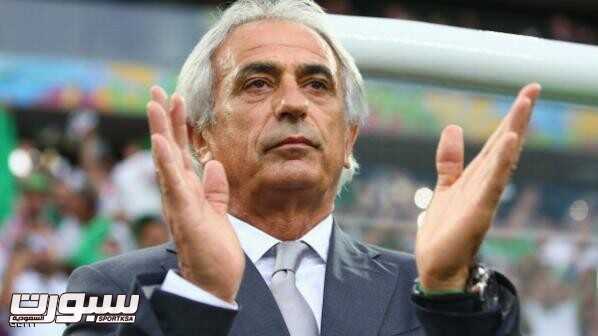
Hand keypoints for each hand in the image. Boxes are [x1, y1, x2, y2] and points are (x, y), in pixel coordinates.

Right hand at [147, 86, 243, 302]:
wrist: (214, 281)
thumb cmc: (212, 250)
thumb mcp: (217, 212)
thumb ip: (214, 189)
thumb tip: (213, 163)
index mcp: (187, 191)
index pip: (179, 152)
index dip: (177, 125)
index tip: (177, 99)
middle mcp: (177, 193)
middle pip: (168, 150)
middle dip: (164, 119)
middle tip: (157, 90)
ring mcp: (178, 203)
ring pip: (166, 161)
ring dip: (161, 131)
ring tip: (156, 103)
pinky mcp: (184, 215)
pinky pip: (173, 185)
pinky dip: (166, 162)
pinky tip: (161, 141)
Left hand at [415, 83, 541, 291]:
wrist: (436, 265)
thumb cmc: (444, 229)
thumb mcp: (444, 185)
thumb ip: (450, 159)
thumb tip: (453, 126)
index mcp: (477, 177)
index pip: (497, 142)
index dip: (509, 118)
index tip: (525, 93)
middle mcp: (485, 184)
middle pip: (504, 146)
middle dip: (518, 118)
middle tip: (532, 89)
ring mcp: (484, 197)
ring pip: (502, 160)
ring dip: (513, 132)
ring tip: (524, 105)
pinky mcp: (478, 211)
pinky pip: (492, 184)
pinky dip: (501, 163)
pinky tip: (510, 143)